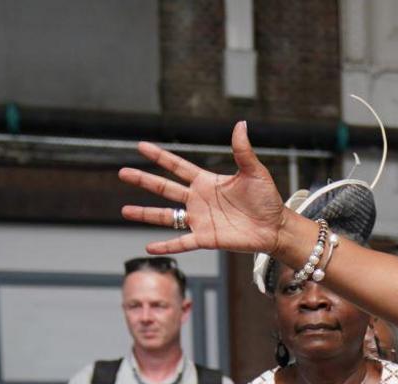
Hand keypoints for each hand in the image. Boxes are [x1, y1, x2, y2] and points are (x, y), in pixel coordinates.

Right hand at [120, 122, 291, 256]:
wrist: (275, 227)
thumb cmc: (267, 199)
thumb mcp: (254, 172)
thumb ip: (242, 150)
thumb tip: (241, 124)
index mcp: (207, 181)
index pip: (177, 166)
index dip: (160, 157)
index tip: (140, 146)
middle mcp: (198, 200)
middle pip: (164, 188)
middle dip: (143, 180)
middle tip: (122, 172)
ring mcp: (200, 220)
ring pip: (166, 216)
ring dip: (145, 213)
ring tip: (124, 210)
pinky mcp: (206, 238)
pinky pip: (182, 242)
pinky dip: (166, 245)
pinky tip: (149, 247)